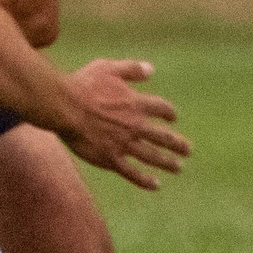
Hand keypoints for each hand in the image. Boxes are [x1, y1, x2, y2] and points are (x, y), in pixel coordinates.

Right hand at [55, 58, 191, 190]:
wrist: (65, 107)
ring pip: (152, 156)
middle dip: (177, 144)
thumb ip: (131, 68)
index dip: (169, 113)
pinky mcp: (111, 158)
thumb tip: (151, 69)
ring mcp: (124, 144)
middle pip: (163, 137)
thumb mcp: (108, 68)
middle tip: (188, 150)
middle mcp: (135, 125)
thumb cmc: (83, 85)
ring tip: (178, 167)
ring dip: (167, 162)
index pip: (161, 109)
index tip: (172, 118)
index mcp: (136, 103)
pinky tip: (155, 184)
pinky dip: (144, 180)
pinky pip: (132, 172)